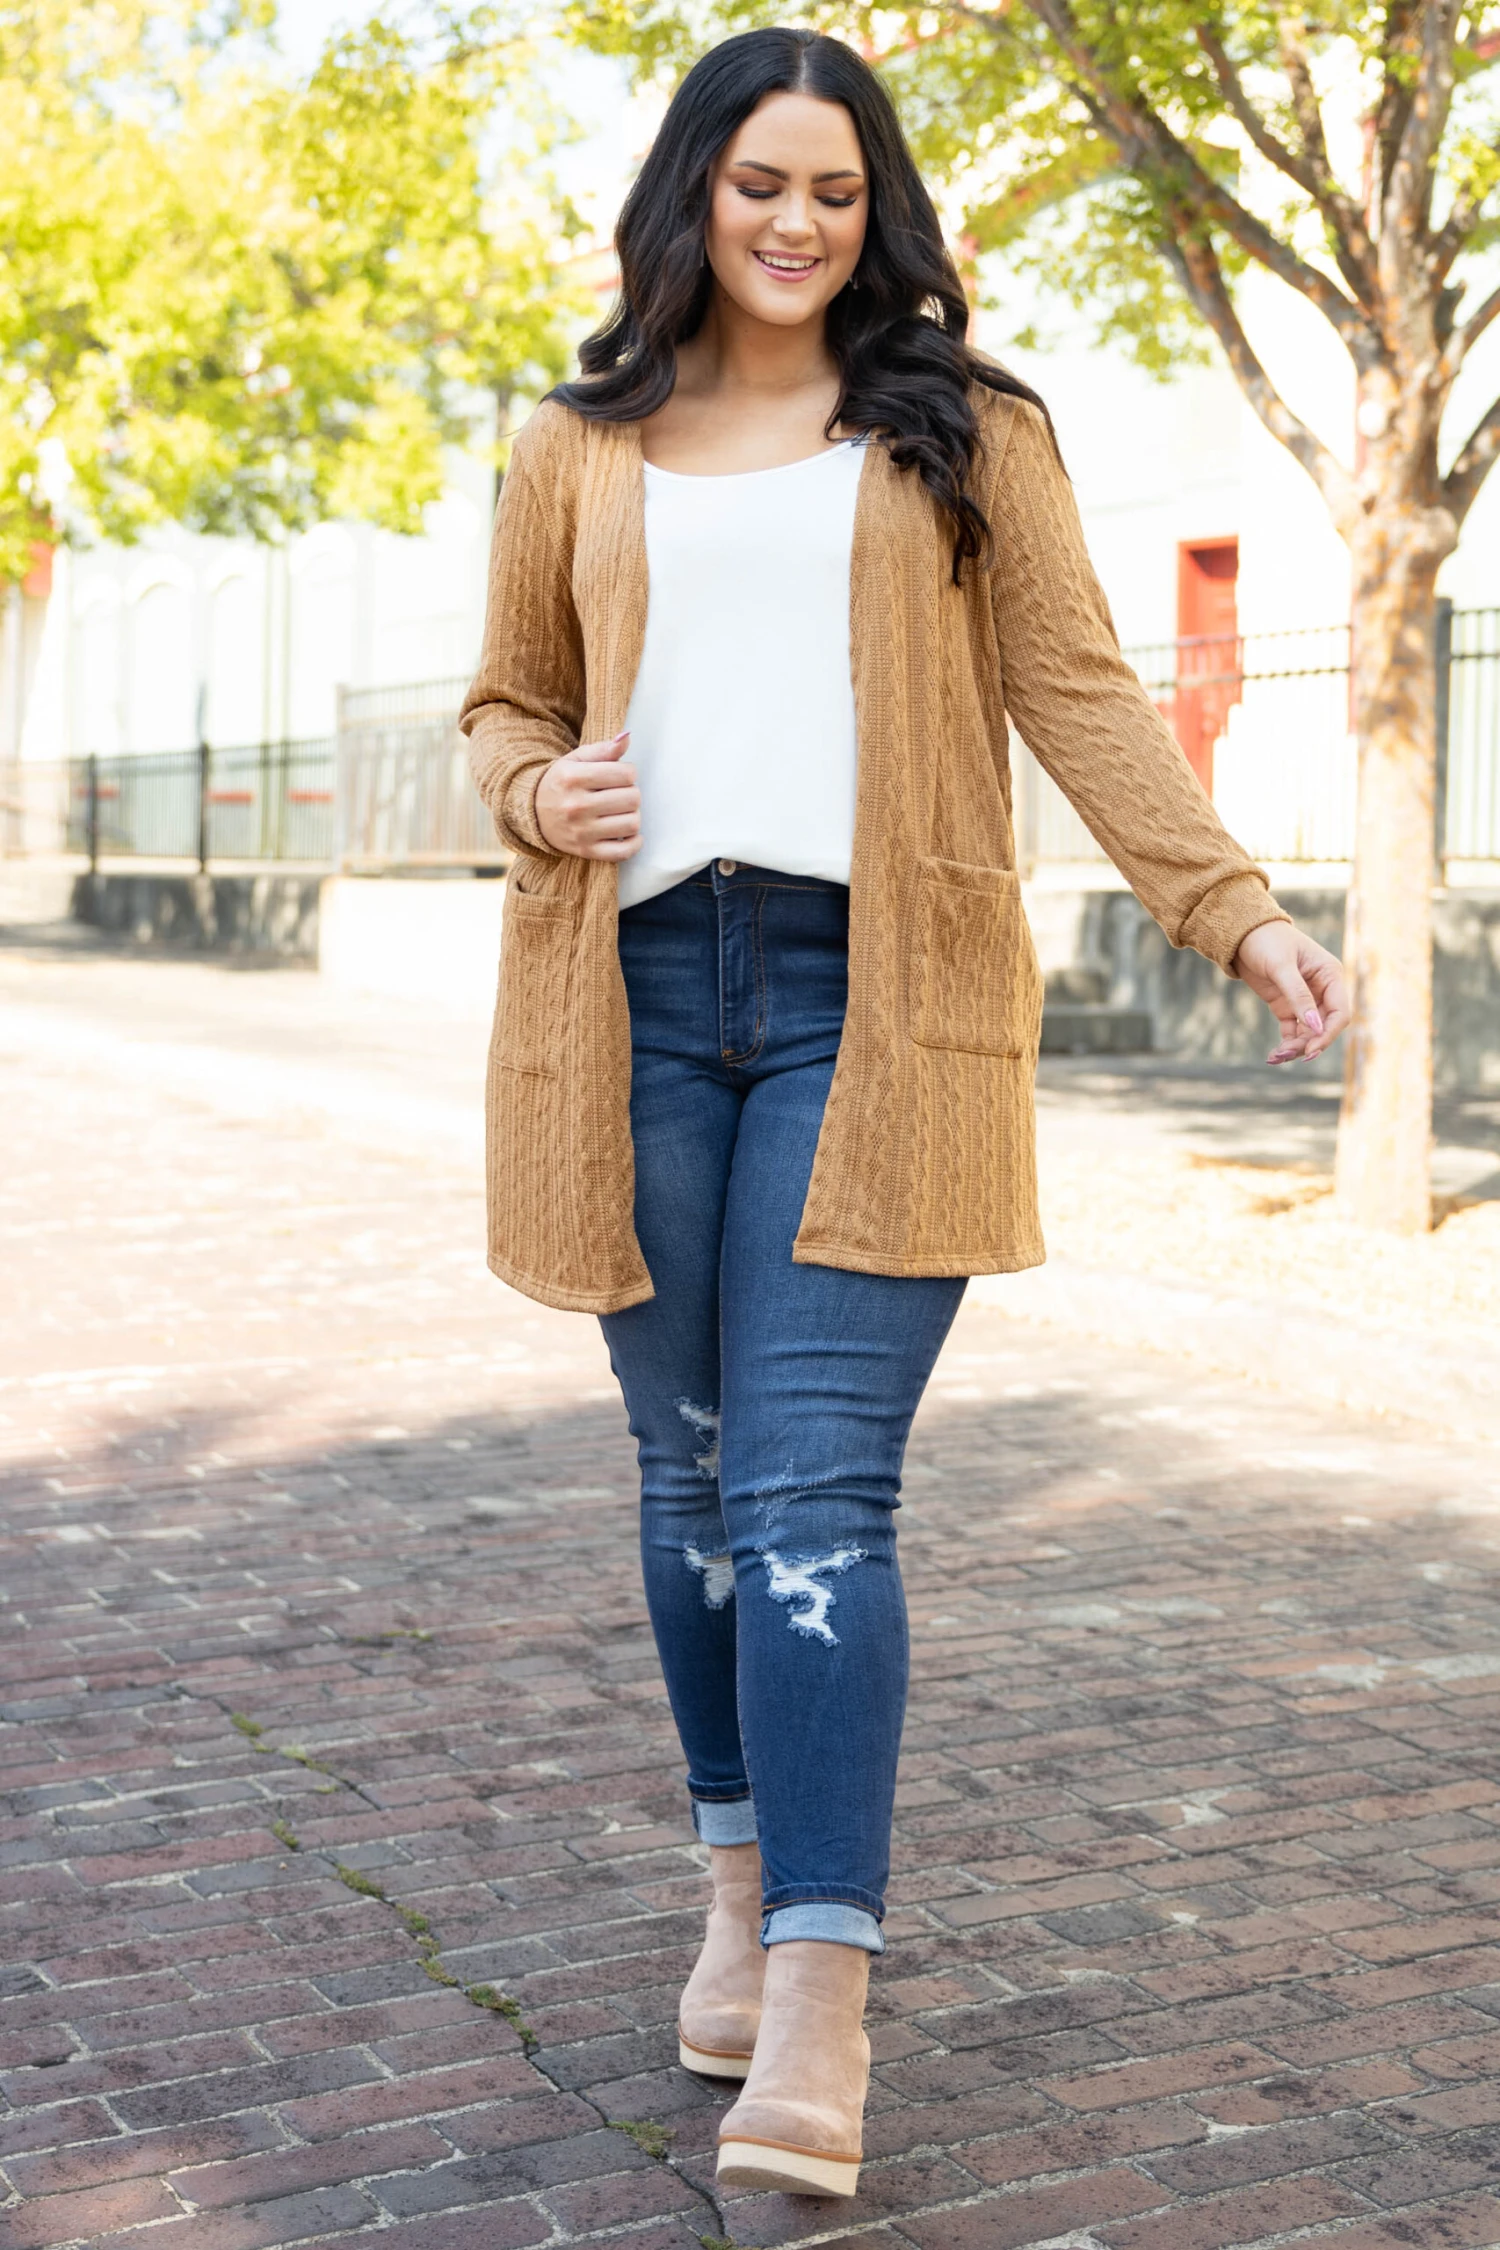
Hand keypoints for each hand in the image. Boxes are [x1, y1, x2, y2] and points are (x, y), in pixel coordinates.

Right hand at [534, 730, 641, 859]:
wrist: (533, 813)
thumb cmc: (562, 783)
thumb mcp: (577, 760)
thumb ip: (603, 749)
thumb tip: (626, 738)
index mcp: (574, 778)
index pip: (626, 774)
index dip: (629, 773)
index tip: (621, 776)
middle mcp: (576, 805)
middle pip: (632, 799)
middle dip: (632, 794)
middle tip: (621, 794)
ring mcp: (581, 831)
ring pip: (631, 824)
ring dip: (633, 816)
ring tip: (622, 812)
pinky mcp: (586, 851)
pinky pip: (622, 852)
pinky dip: (634, 843)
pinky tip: (629, 834)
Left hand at [1231, 921, 1349, 1064]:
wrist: (1242, 933)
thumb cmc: (1266, 940)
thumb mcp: (1281, 967)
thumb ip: (1298, 995)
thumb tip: (1315, 1027)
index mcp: (1330, 976)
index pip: (1340, 1013)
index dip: (1328, 1034)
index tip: (1310, 1050)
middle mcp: (1322, 990)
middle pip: (1324, 1027)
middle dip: (1308, 1044)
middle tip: (1284, 1055)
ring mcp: (1305, 1000)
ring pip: (1308, 1033)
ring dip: (1295, 1048)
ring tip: (1274, 1057)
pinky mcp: (1286, 1006)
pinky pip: (1293, 1032)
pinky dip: (1286, 1044)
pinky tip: (1273, 1055)